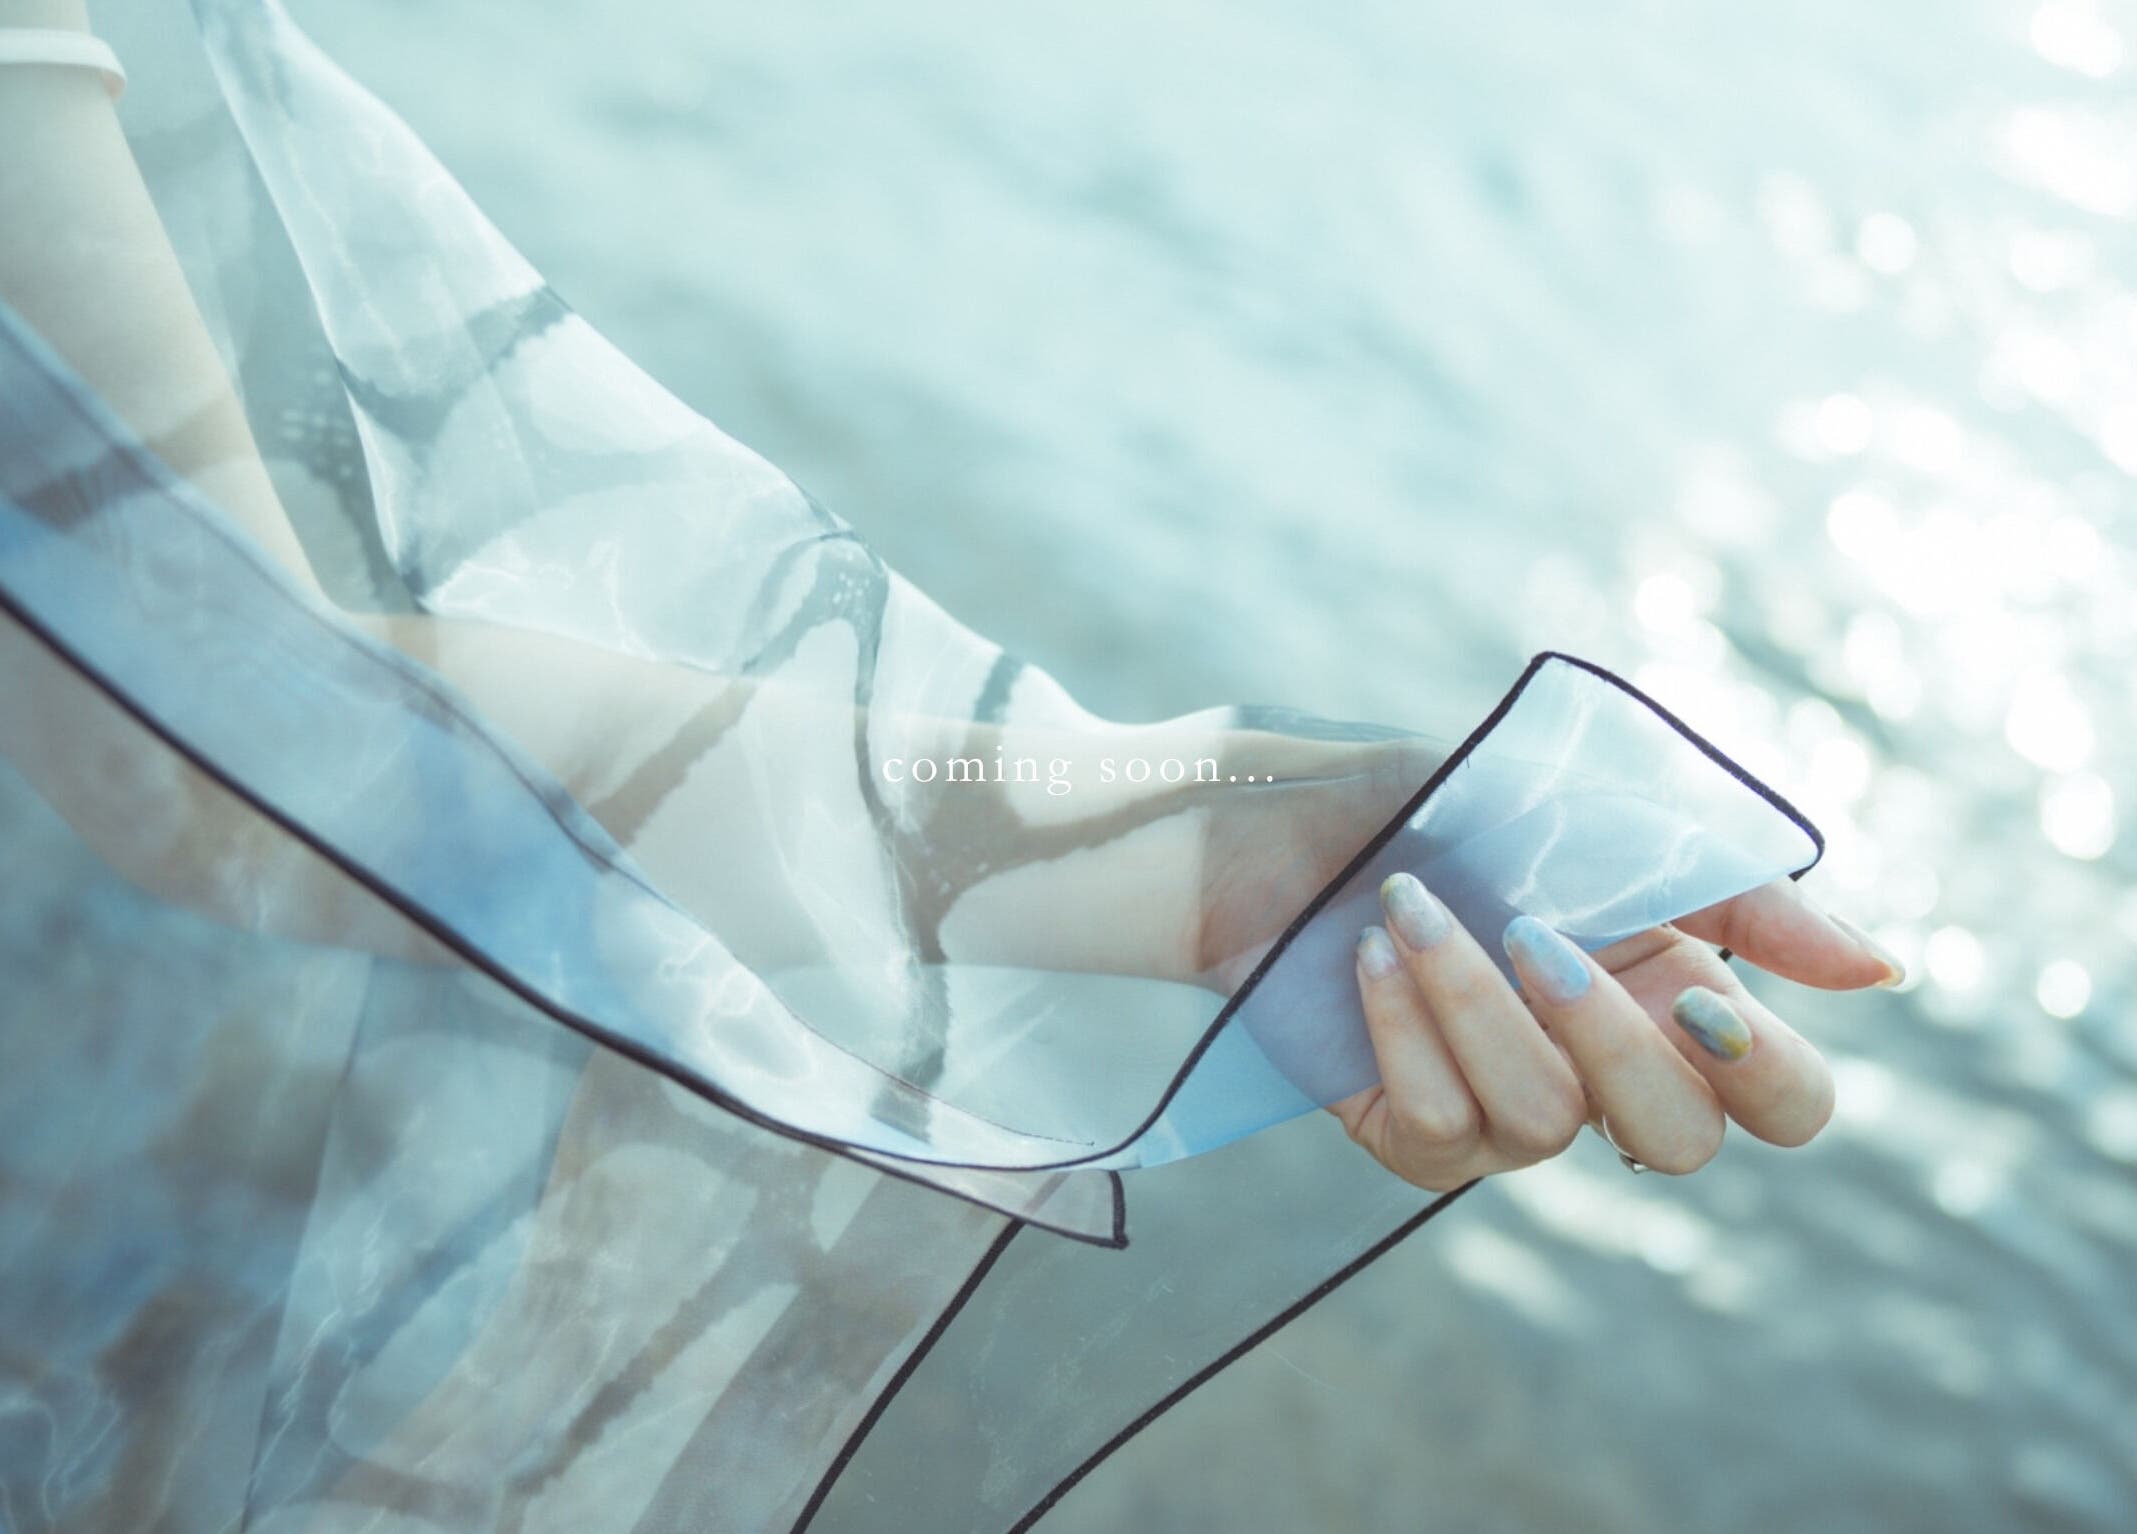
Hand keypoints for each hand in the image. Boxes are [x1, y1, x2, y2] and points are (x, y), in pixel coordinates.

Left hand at [1330, 873, 1903, 1189]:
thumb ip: (1740, 893)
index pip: (1784, 1102)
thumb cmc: (1445, 809)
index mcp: (1672, 997)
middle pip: (1677, 1142)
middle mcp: (1603, 1073)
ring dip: (1470, 998)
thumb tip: (1879, 970)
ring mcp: (1509, 1117)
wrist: (1289, 820)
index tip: (1692, 990)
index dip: (1763, 1072)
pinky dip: (1400, 1026)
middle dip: (1605, 1037)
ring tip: (1406, 904)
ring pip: (1542, 1121)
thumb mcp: (1600, 820)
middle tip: (1532, 934)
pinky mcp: (1414, 1137)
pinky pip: (1438, 1128)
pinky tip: (1368, 957)